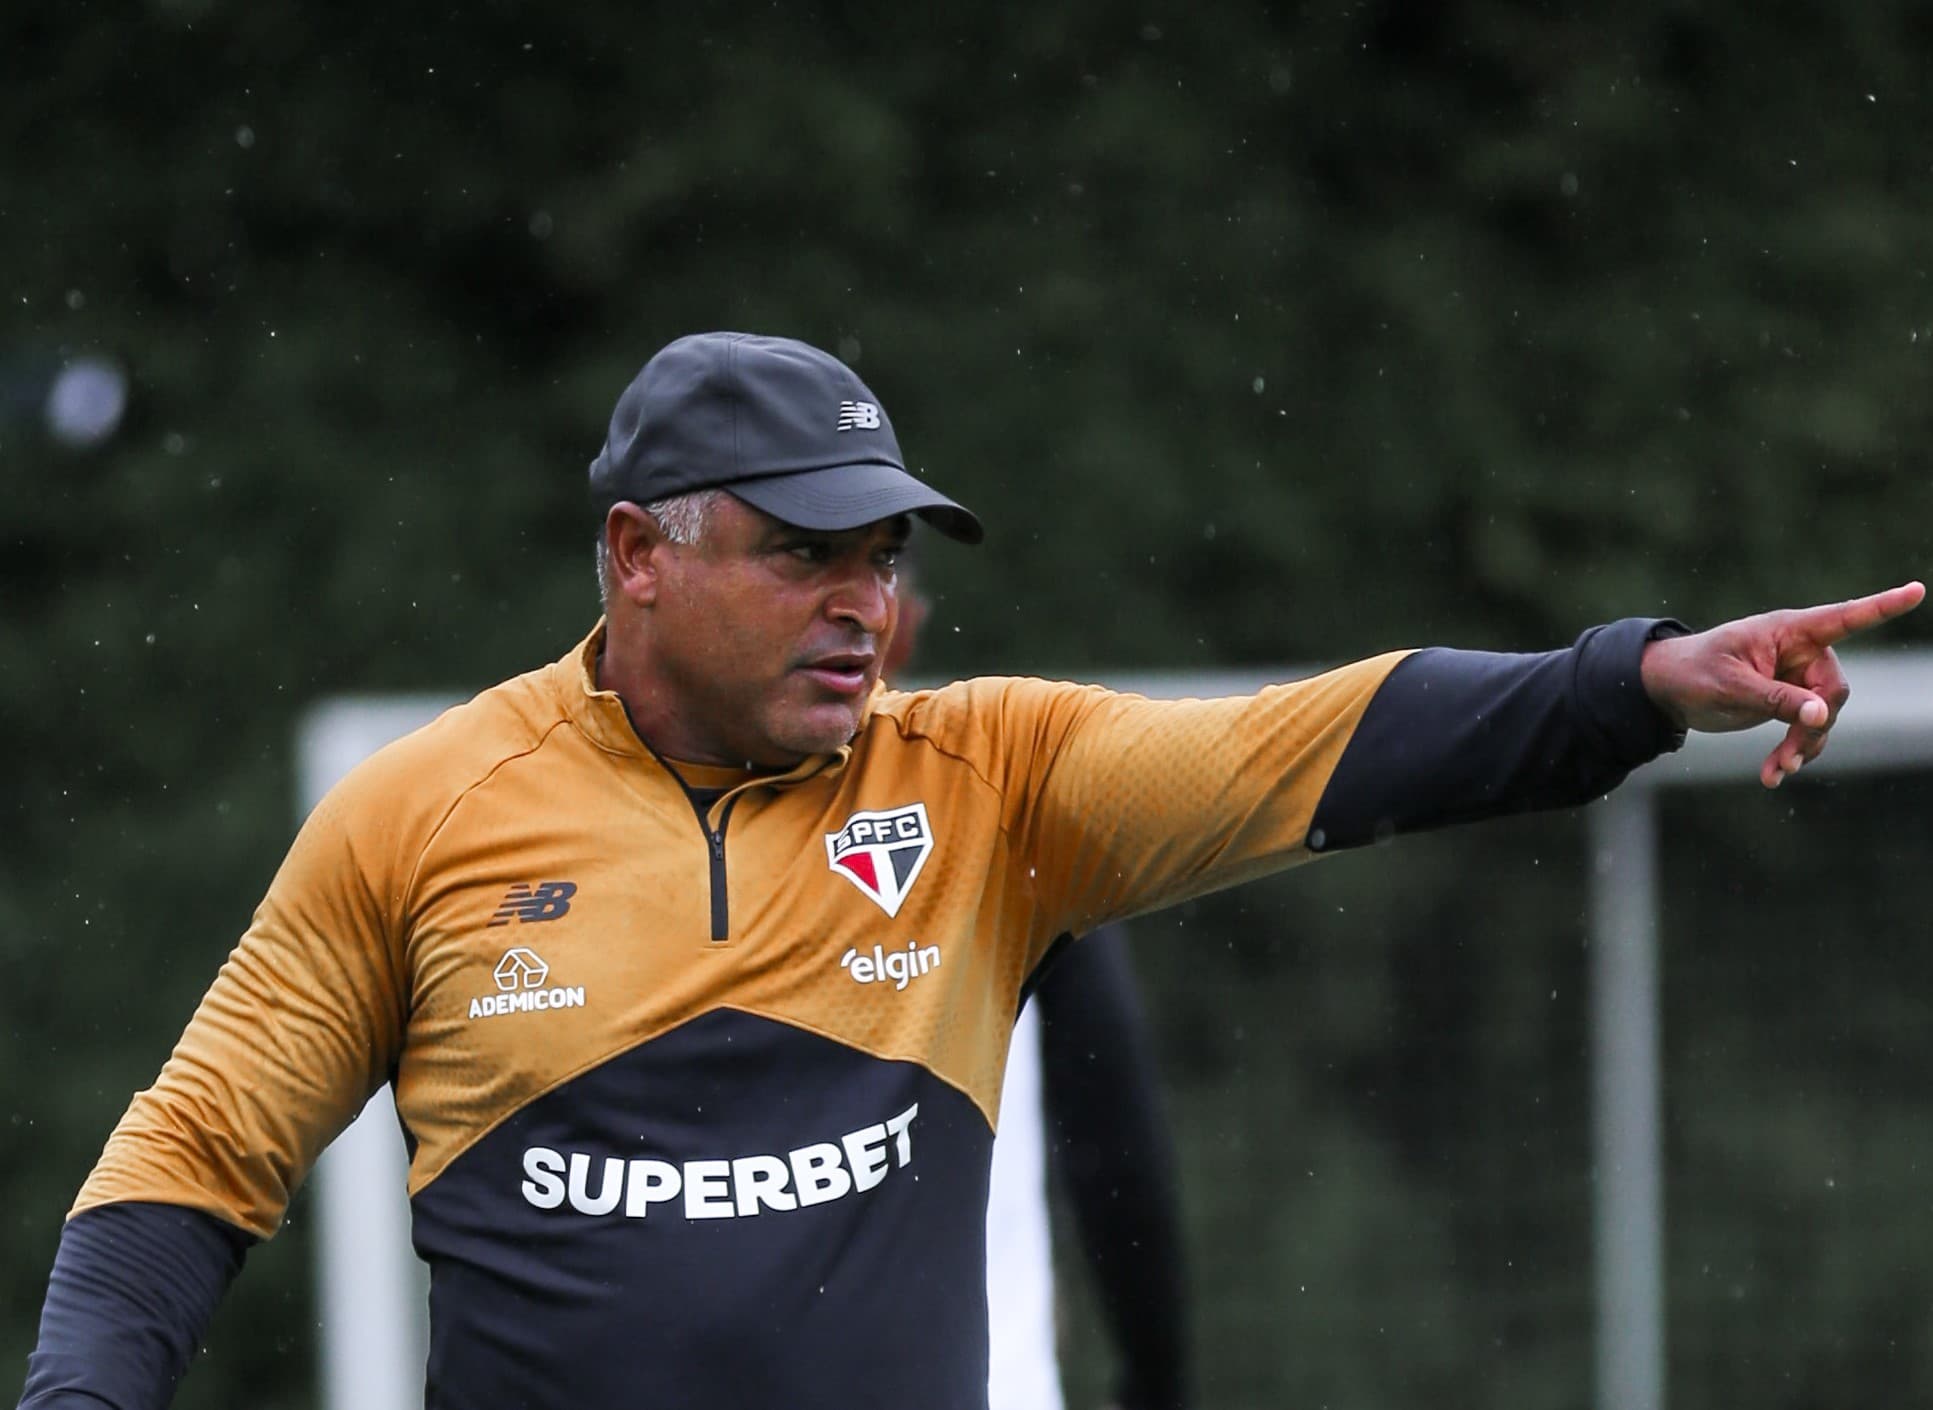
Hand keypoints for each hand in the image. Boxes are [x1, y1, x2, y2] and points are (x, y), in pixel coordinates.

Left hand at [1639, 581, 1924, 787]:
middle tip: (1787, 758)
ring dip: (1804, 746)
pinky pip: (1808, 729)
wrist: (1668, 690)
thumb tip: (1823, 715)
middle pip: (1833, 690)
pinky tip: (1772, 775)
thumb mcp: (1730, 686)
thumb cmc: (1693, 673)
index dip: (1882, 606)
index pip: (1844, 617)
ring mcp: (1797, 677)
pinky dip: (1794, 752)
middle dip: (1814, 726)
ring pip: (1824, 716)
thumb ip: (1776, 699)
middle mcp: (1800, 650)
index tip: (1918, 589)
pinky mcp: (1790, 701)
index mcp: (1788, 631)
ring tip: (1775, 773)